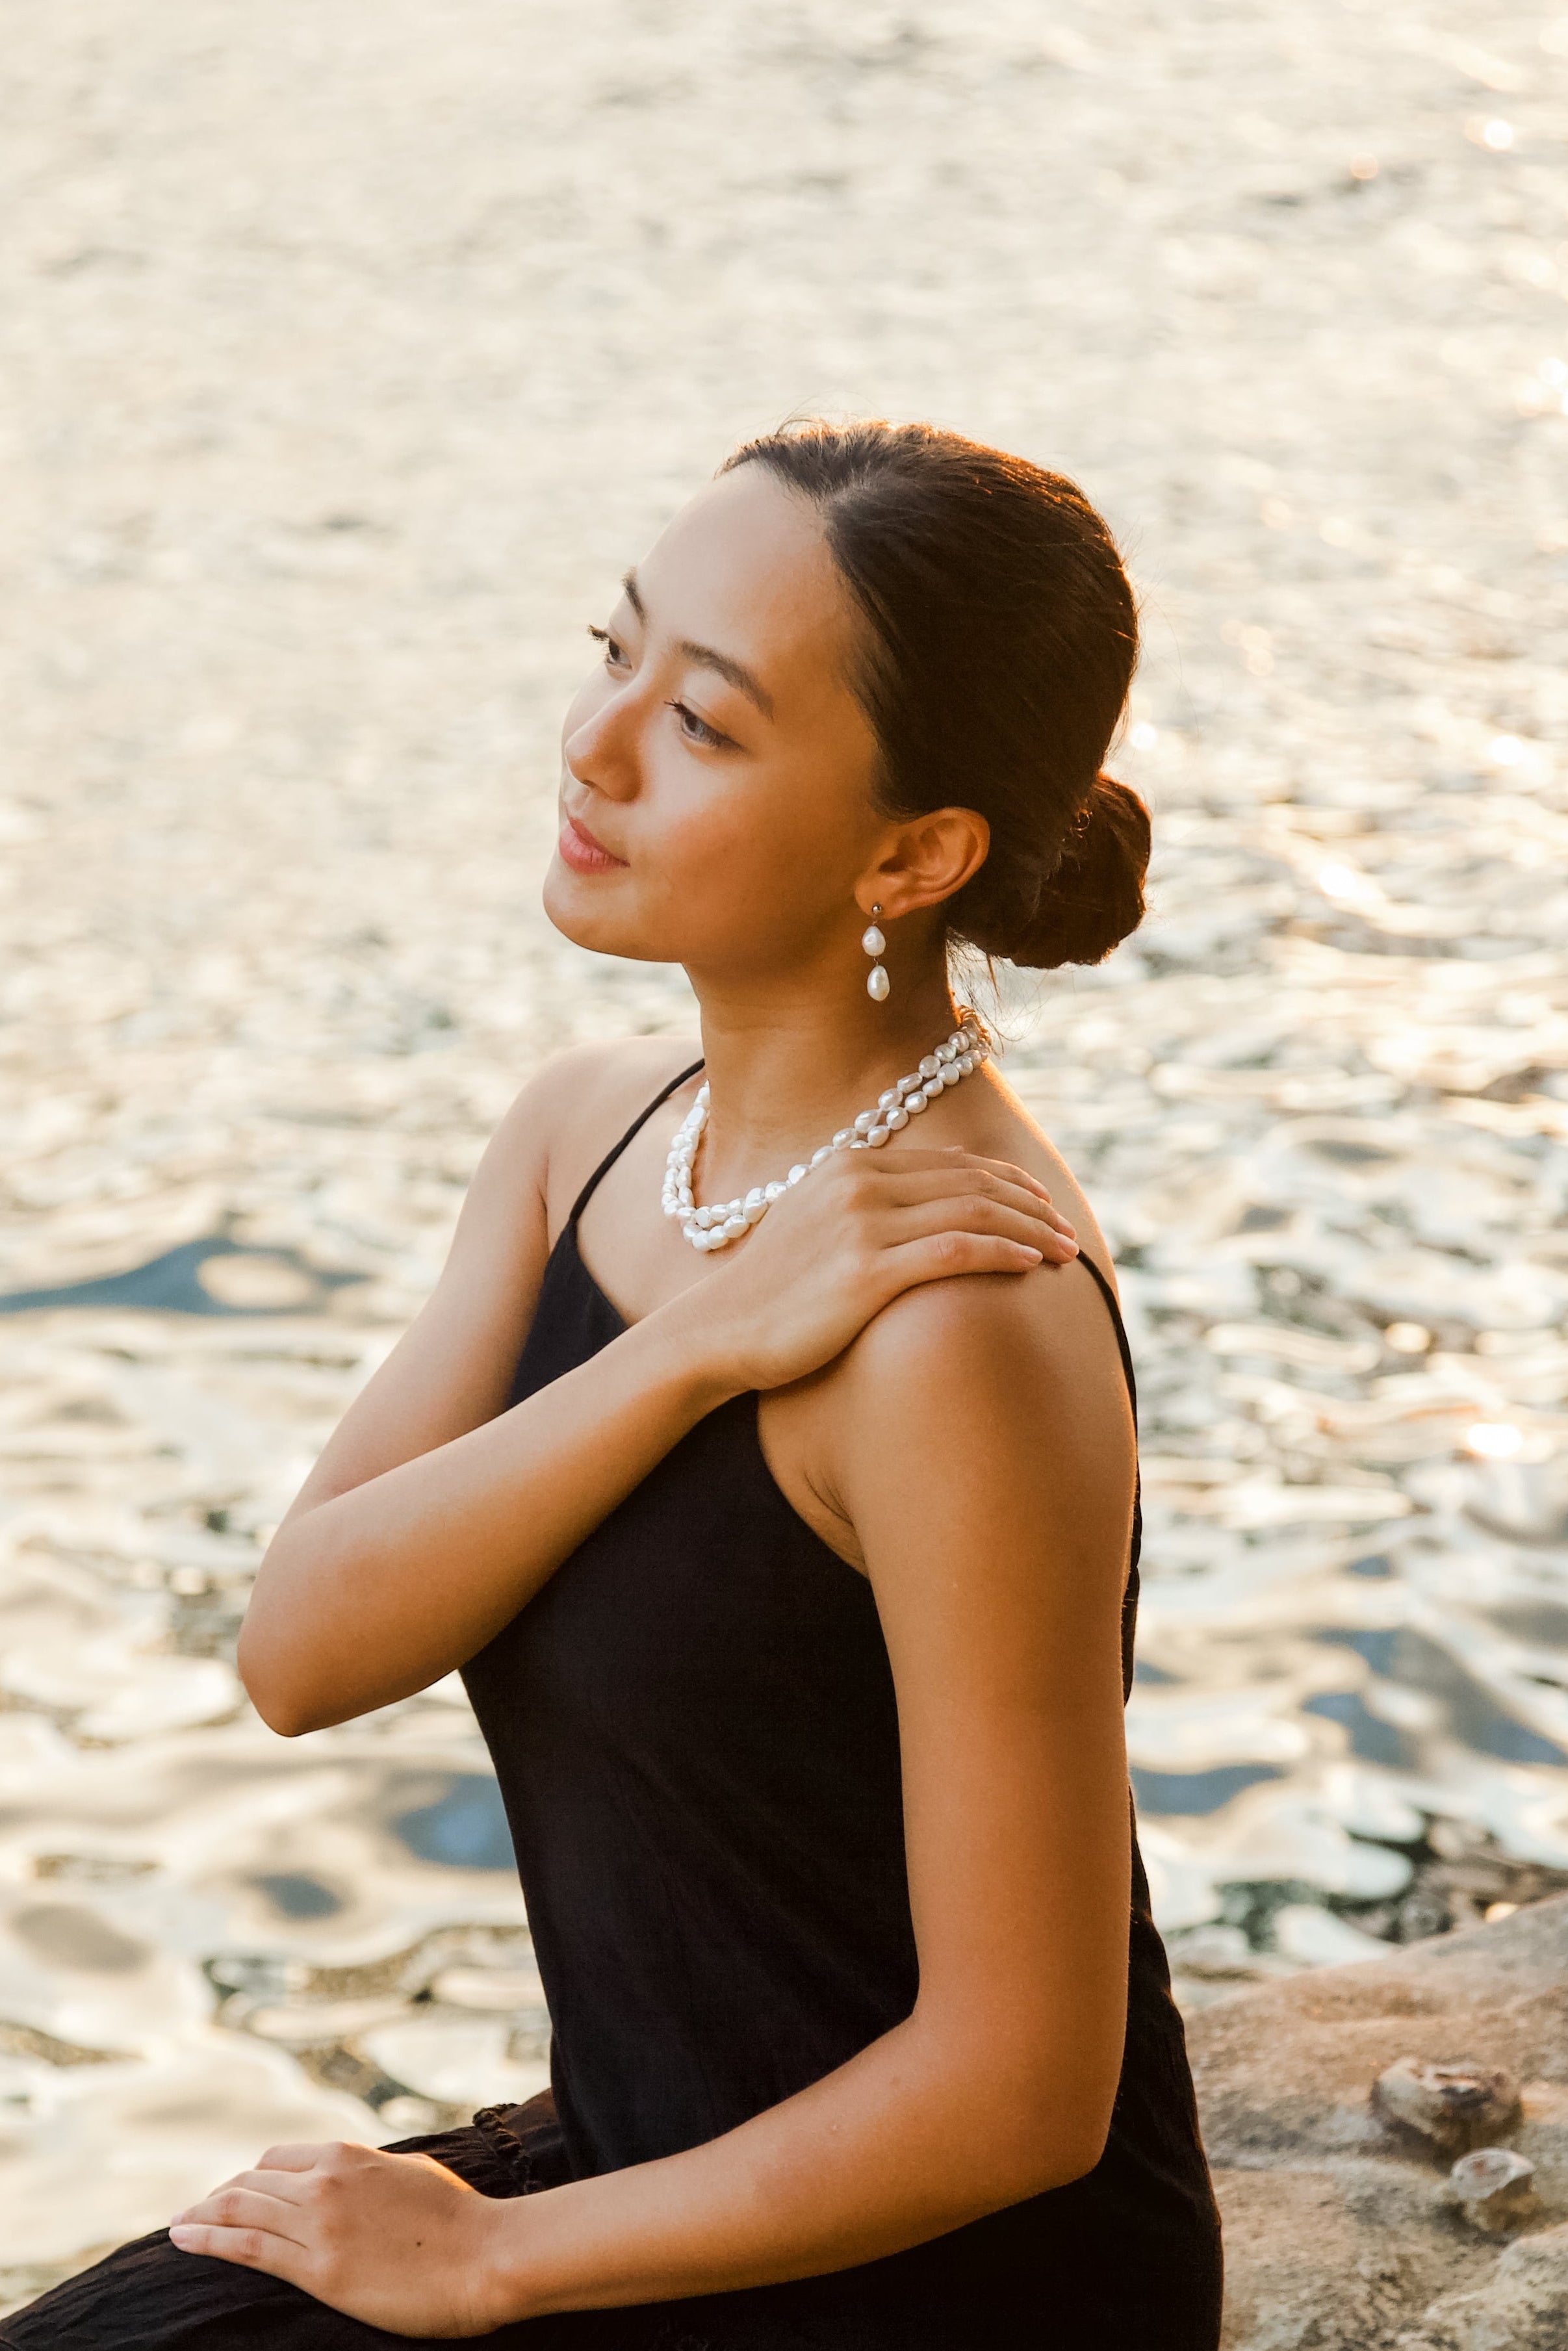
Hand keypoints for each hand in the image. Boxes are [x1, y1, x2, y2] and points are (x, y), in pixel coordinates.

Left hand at [169, 2139, 520, 2337]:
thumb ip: (370, 2172)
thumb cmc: (460, 2219)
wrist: (486, 2257)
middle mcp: (327, 2181)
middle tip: (193, 2212)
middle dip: (218, 2196)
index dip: (251, 2178)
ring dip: (202, 2215)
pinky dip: (210, 2238)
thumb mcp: (409, 2173)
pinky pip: (249, 2247)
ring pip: (241, 2209)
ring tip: (177, 2226)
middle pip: (252, 2182)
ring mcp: (321, 2223)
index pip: (278, 2159)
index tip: (234, 2195)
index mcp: (349, 2155)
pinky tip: (184, 2239)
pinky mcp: (319, 2268)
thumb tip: (348, 2175)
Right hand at [667, 1144, 1079, 1393]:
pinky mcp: (864, 1272)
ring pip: (973, 1213)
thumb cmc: (773, 1290)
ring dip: (1029, 1230)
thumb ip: (875, 1199)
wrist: (718, 1331)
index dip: (1008, 1182)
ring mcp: (861, 1225)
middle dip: (1030, 1206)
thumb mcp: (819, 1221)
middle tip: (1068, 1232)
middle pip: (972, 1183)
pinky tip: (1029, 1266)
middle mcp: (859, 1183)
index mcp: (850, 1164)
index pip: (953, 1163)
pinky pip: (954, 1252)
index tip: (1043, 1205)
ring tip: (1064, 1252)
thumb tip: (945, 1185)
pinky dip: (1001, 1253)